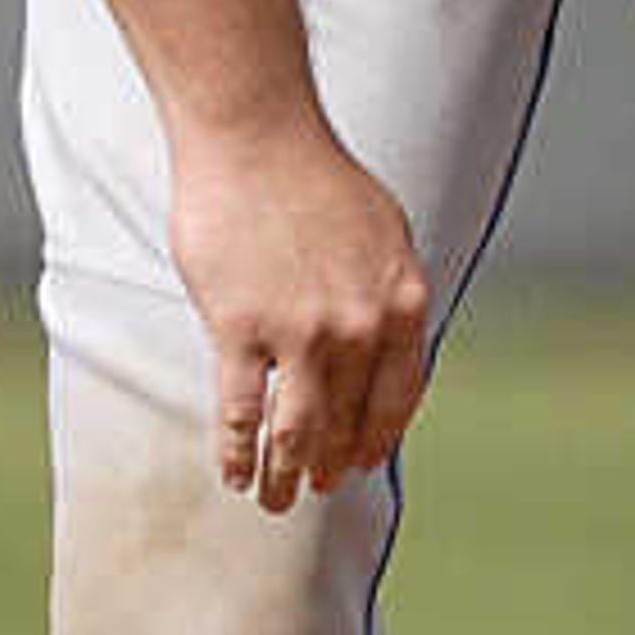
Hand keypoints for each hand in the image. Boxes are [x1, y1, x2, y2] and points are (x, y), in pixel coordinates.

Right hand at [168, 117, 433, 512]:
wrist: (254, 134)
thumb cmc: (310, 174)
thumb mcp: (381, 232)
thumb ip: (386, 292)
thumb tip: (386, 341)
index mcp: (402, 301)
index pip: (400, 397)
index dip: (378, 439)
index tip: (362, 462)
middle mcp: (360, 326)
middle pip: (347, 422)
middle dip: (331, 466)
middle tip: (317, 489)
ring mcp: (301, 331)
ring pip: (296, 432)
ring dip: (286, 477)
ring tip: (274, 500)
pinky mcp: (240, 328)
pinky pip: (240, 412)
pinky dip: (237, 452)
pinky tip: (233, 472)